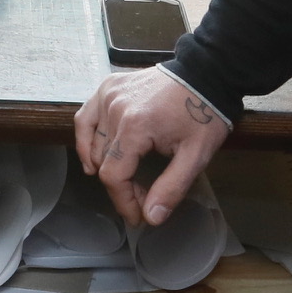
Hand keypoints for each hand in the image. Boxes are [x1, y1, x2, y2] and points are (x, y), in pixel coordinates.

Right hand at [72, 66, 230, 224]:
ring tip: (126, 178)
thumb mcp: (196, 156)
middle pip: (103, 162)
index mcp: (135, 127)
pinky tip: (94, 155)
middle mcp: (114, 109)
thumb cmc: (204, 115)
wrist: (206, 73)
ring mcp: (108, 95)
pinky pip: (85, 118)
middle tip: (144, 196)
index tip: (138, 217)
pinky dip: (86, 138)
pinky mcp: (108, 87)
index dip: (124, 202)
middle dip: (122, 187)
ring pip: (92, 143)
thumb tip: (151, 218)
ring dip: (105, 166)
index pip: (113, 176)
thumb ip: (171, 188)